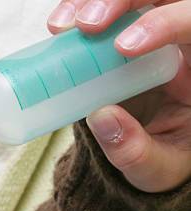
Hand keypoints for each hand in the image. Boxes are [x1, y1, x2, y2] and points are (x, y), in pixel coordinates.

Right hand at [47, 0, 190, 192]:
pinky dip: (79, 7)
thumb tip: (101, 117)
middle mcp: (182, 41)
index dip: (166, 22)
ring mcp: (152, 31)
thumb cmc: (166, 160)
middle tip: (86, 24)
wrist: (150, 156)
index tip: (124, 46)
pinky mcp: (123, 32)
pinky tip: (58, 27)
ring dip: (95, 1)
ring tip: (62, 27)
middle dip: (122, 1)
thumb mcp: (156, 168)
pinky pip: (104, 8)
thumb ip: (135, 150)